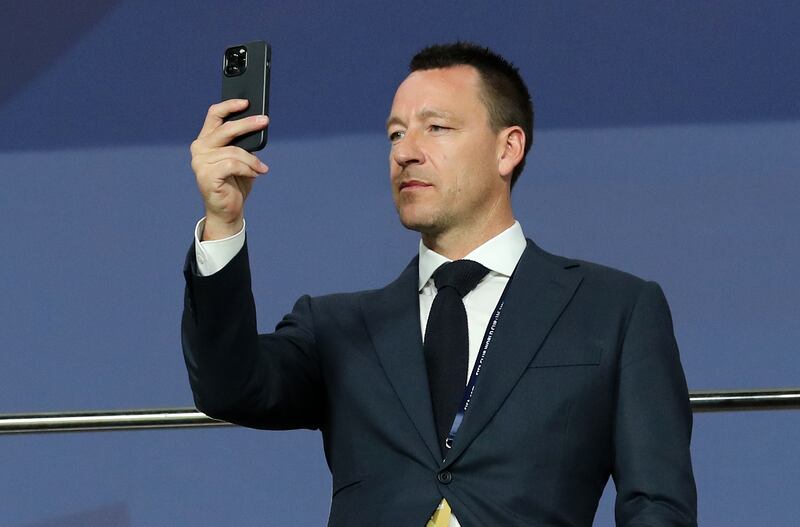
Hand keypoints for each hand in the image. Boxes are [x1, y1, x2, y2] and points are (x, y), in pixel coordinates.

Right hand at [190, 99, 268, 239]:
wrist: (228, 210)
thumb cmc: (235, 182)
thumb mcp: (241, 157)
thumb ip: (243, 142)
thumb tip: (257, 125)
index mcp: (206, 140)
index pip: (214, 115)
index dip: (230, 106)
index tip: (247, 102)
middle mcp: (200, 148)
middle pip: (226, 129)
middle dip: (247, 124)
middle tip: (264, 121)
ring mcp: (200, 162)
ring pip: (234, 151)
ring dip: (252, 161)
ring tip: (261, 168)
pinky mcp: (206, 175)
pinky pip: (233, 165)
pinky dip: (248, 169)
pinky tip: (256, 174)